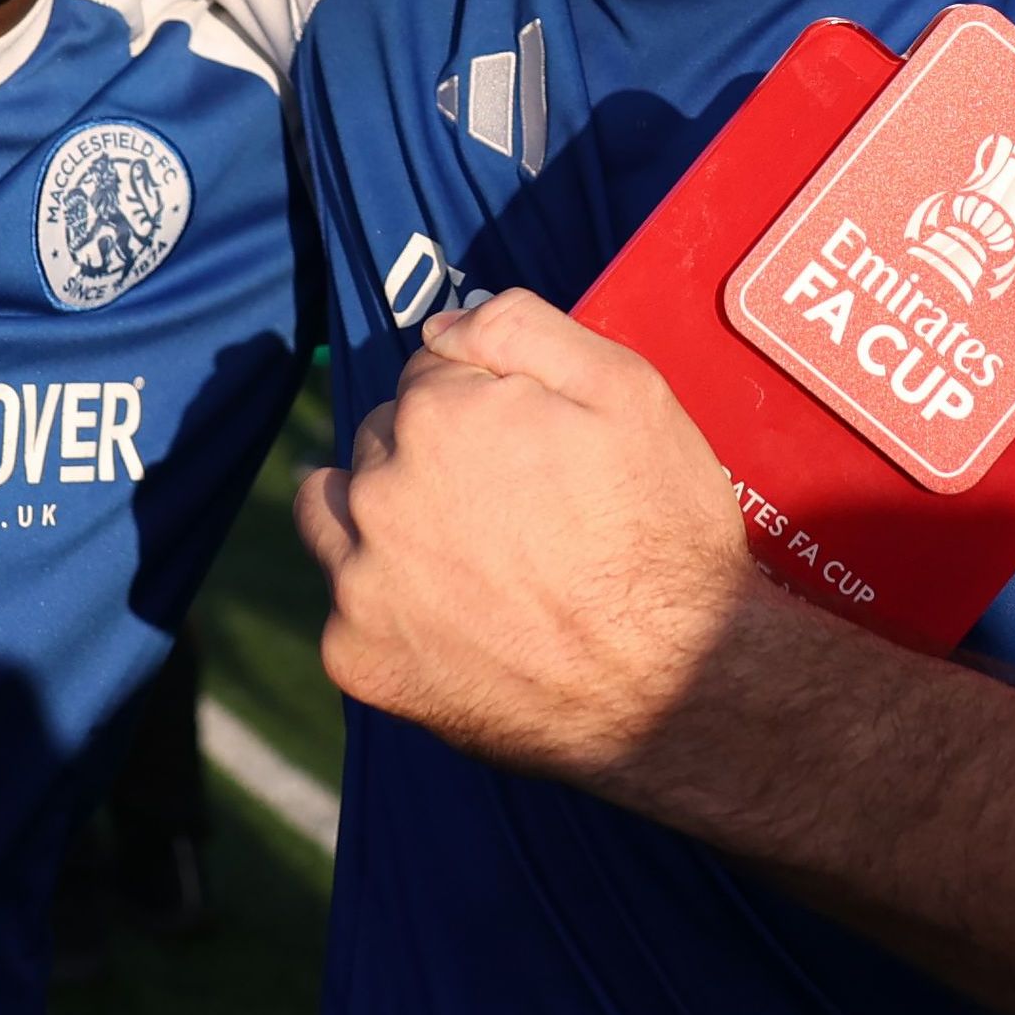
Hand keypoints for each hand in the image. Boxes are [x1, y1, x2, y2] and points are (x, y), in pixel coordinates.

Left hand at [296, 291, 767, 785]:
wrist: (676, 685)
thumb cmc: (662, 534)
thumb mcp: (629, 393)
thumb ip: (522, 331)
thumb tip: (440, 328)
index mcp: (436, 415)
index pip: (428, 377)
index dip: (481, 405)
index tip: (525, 447)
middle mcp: (380, 491)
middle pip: (382, 441)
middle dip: (429, 455)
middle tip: (504, 506)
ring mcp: (360, 580)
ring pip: (337, 511)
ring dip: (378, 514)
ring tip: (453, 550)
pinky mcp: (356, 656)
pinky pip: (345, 604)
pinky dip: (385, 604)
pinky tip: (448, 617)